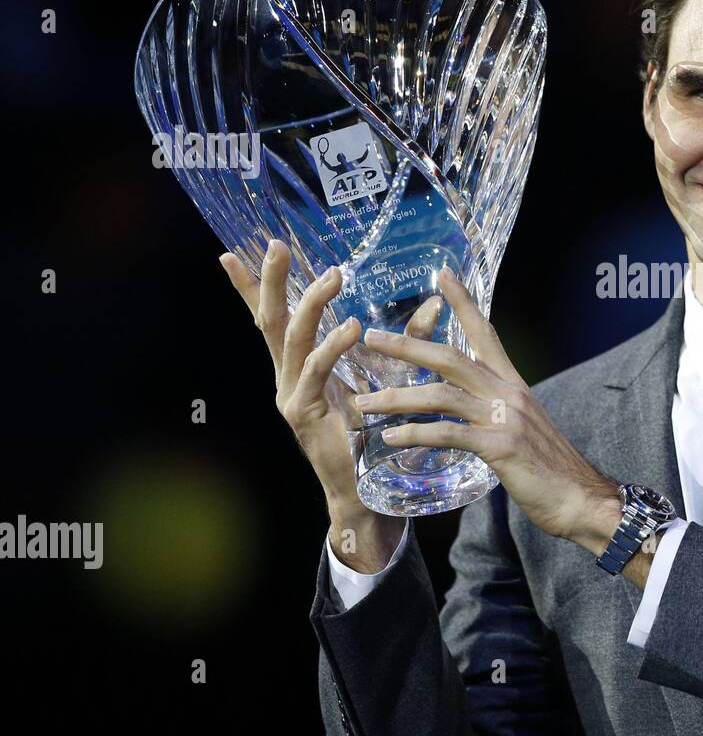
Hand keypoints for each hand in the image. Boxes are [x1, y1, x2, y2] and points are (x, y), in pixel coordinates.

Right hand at [219, 240, 403, 570]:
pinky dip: (331, 348)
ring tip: (333, 276)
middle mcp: (286, 376)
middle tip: (275, 245)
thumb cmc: (373, 432)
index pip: (271, 318)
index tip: (232, 252)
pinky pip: (314, 372)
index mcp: (299, 366)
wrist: (363, 489)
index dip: (252, 287)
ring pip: (292, 339)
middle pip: (271, 319)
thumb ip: (407, 341)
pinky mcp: (302, 413)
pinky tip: (350, 328)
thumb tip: (436, 305)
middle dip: (270, 281)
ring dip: (312, 305)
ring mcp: (290, 394)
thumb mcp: (390, 377)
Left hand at [356, 266, 622, 546]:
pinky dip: (416, 434)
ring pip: (441, 396)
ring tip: (364, 401)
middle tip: (370, 339)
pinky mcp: (500, 448)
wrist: (581, 498)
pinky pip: (449, 434)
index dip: (464, 303)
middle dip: (407, 346)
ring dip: (397, 397)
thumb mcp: (525, 427)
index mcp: (514, 385)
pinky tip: (391, 439)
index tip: (443, 276)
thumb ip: (499, 411)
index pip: (486, 333)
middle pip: (450, 358)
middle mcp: (509, 393)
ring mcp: (505, 419)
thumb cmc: (551, 468)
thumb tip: (473, 408)